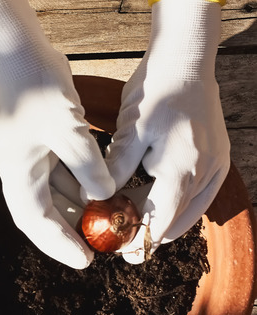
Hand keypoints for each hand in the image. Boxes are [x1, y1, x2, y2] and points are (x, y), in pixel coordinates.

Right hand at [0, 0, 114, 268]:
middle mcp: (19, 170)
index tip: (86, 261)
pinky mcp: (41, 142)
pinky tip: (104, 192)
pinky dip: (81, 185)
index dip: (59, 243)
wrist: (19, 51)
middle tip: (98, 249)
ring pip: (54, 195)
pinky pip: (61, 174)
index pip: (36, 220)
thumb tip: (106, 196)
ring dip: (78, 209)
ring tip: (107, 224)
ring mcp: (29, 156)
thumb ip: (88, 166)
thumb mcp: (68, 129)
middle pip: (42, 213)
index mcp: (16, 172)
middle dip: (68, 232)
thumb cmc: (37, 88)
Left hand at [106, 0, 229, 263]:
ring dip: (162, 221)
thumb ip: (116, 169)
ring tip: (133, 227)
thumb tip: (96, 200)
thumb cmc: (154, 92)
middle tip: (122, 244)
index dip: (138, 241)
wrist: (186, 62)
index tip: (119, 252)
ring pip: (188, 211)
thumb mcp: (128, 131)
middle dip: (149, 235)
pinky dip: (176, 205)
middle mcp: (206, 174)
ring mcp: (217, 168)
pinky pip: (198, 196)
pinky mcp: (219, 160)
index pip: (159, 223)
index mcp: (181, 170)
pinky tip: (154, 204)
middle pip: (175, 222)